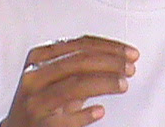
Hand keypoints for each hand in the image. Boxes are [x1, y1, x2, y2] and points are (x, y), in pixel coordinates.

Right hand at [2, 35, 138, 126]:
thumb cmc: (42, 98)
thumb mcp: (56, 75)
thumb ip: (79, 61)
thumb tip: (118, 55)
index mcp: (39, 57)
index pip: (80, 45)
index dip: (109, 47)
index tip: (129, 52)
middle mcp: (34, 77)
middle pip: (80, 62)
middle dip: (111, 62)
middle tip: (130, 68)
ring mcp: (35, 101)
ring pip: (75, 85)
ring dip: (105, 83)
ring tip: (123, 85)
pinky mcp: (40, 125)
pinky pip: (66, 119)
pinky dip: (85, 114)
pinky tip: (100, 111)